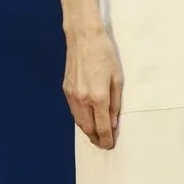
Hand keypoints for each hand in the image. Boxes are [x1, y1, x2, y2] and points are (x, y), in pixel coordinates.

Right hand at [63, 27, 122, 149]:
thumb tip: (113, 123)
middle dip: (96, 139)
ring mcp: (72, 95)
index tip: (110, 145)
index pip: (102, 126)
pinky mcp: (66, 89)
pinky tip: (87, 119)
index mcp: (98, 97)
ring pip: (79, 121)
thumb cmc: (105, 55)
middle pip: (88, 128)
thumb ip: (115, 103)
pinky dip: (81, 119)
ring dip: (87, 131)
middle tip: (103, 144)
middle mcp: (83, 99)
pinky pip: (74, 111)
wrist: (84, 38)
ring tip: (96, 136)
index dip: (106, 139)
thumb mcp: (117, 78)